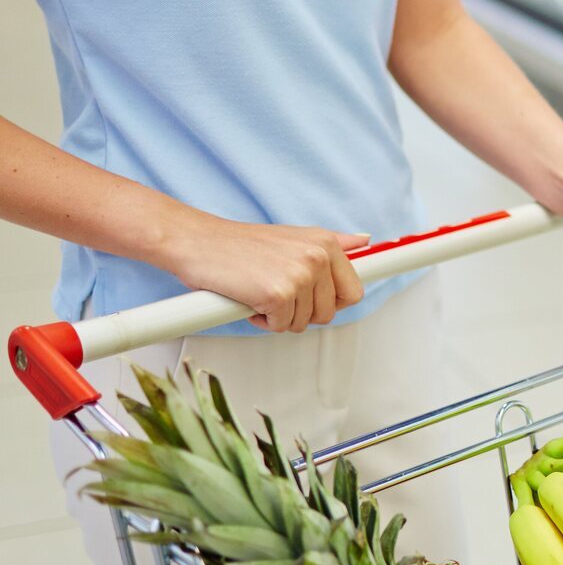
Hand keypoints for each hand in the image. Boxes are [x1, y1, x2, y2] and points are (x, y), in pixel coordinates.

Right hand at [159, 213, 368, 332]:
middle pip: (329, 312)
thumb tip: (365, 241)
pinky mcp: (279, 295)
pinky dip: (262, 320)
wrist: (195, 242)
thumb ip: (333, 242)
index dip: (333, 302)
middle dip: (303, 312)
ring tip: (259, 292)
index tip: (318, 300)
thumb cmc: (238, 244)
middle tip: (277, 295)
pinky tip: (248, 299)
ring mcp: (300, 276)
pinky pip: (281, 326)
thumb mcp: (294, 237)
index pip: (353, 290)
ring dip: (280, 316)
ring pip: (305, 322)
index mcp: (325, 243)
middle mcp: (317, 256)